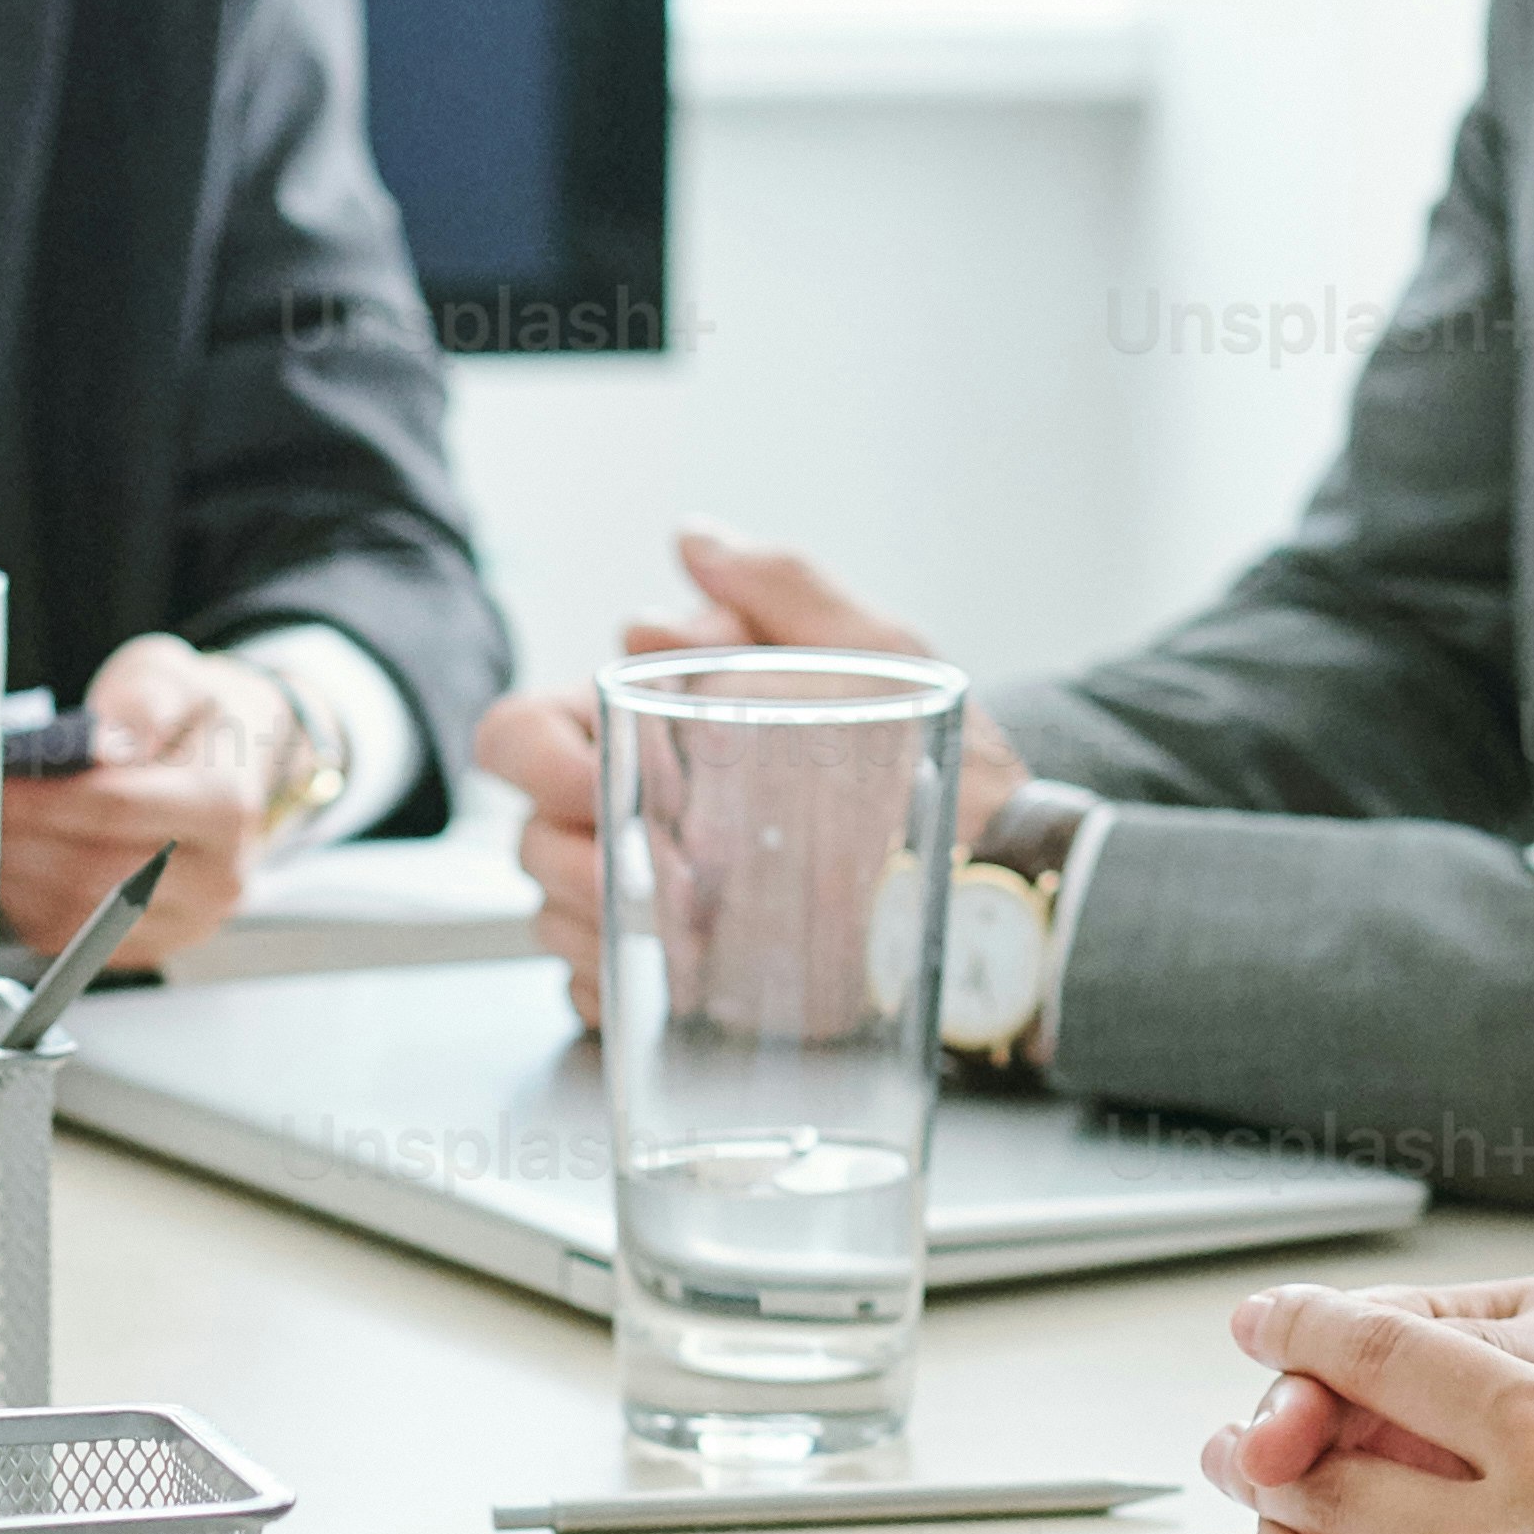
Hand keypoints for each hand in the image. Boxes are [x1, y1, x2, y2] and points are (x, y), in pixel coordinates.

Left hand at [3, 633, 292, 964]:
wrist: (238, 764)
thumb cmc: (195, 719)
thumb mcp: (175, 677)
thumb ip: (145, 698)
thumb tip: (106, 743)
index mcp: (226, 807)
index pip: (112, 809)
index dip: (36, 799)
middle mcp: (217, 877)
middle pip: (89, 872)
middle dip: (8, 841)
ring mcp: (188, 921)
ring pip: (74, 914)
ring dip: (4, 876)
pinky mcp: (154, 945)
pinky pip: (72, 937)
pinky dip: (21, 903)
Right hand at [479, 529, 1021, 1029]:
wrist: (1005, 893)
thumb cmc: (950, 768)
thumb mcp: (880, 657)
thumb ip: (786, 588)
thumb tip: (692, 538)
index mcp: (665, 728)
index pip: (529, 731)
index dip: (536, 758)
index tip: (593, 787)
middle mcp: (646, 813)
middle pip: (529, 833)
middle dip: (564, 859)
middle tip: (644, 883)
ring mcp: (658, 904)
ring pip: (551, 917)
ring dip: (583, 931)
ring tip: (673, 940)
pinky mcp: (682, 984)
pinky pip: (595, 994)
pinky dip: (608, 995)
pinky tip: (668, 990)